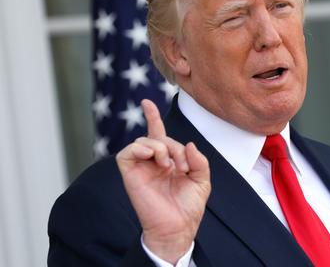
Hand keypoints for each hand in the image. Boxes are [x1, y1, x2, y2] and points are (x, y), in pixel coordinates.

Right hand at [116, 99, 210, 263]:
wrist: (178, 227)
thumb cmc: (188, 207)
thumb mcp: (202, 180)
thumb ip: (199, 160)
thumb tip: (188, 144)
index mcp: (168, 161)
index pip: (158, 134)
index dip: (153, 117)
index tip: (147, 102)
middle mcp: (152, 162)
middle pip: (159, 137)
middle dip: (174, 146)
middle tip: (183, 167)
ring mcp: (140, 167)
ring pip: (144, 141)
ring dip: (161, 147)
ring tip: (170, 165)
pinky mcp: (129, 174)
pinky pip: (127, 152)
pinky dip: (141, 148)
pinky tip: (155, 157)